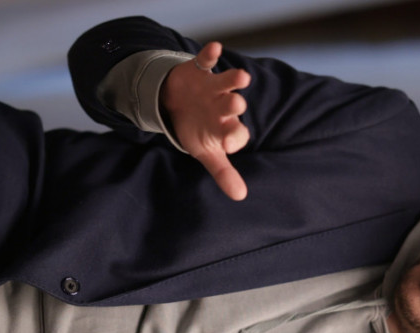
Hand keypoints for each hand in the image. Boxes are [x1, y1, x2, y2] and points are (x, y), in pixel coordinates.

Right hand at [162, 42, 250, 200]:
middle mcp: (224, 107)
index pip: (235, 134)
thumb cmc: (198, 131)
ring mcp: (213, 88)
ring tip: (242, 77)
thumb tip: (241, 196)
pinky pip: (207, 60)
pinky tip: (215, 48)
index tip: (228, 141)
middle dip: (234, 106)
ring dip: (233, 80)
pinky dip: (210, 54)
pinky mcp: (200, 71)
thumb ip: (224, 173)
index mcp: (226, 128)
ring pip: (227, 83)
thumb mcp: (208, 154)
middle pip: (233, 106)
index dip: (234, 136)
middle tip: (236, 105)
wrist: (178, 104)